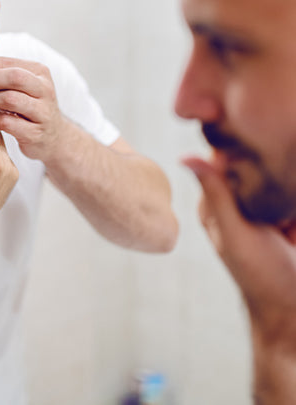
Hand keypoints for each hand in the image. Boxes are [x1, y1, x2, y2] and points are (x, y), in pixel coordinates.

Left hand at [0, 55, 64, 161]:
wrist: (53, 137)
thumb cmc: (28, 106)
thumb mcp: (20, 85)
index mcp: (40, 72)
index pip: (8, 62)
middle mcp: (45, 90)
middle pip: (14, 77)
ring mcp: (42, 113)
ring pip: (10, 99)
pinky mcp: (35, 133)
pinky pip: (8, 122)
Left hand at [183, 156, 295, 336]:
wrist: (292, 311)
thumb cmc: (261, 274)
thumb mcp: (236, 232)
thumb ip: (216, 194)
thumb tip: (184, 156)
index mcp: (213, 203)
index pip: (226, 161)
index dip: (248, 167)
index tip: (262, 191)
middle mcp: (233, 205)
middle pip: (259, 172)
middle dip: (277, 192)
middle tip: (277, 225)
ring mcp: (258, 214)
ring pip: (280, 187)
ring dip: (289, 209)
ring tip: (286, 235)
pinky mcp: (278, 222)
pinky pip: (290, 202)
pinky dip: (295, 221)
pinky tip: (292, 239)